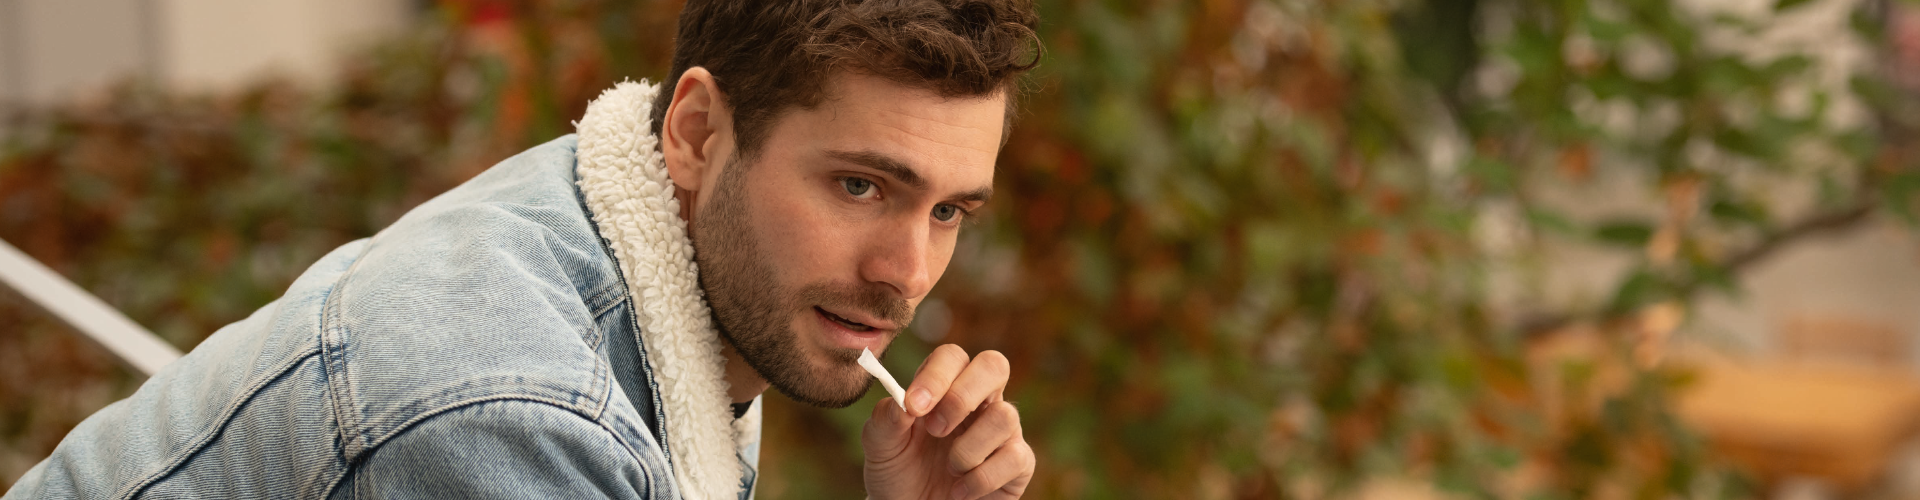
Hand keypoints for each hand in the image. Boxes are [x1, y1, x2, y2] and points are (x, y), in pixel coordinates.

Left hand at [862, 345, 1034, 498]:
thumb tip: (904, 402)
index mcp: (945, 387)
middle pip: (994, 365)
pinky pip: (1014, 457)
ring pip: (1005, 416)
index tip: (914, 406)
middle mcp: (980, 401)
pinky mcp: (1018, 463)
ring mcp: (1003, 431)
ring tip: (949, 469)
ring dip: (968, 449)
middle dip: (962, 397)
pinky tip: (960, 491)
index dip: (936, 376)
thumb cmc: (899, 472)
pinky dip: (981, 479)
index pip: (952, 358)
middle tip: (935, 430)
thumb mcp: (880, 446)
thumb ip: (885, 419)